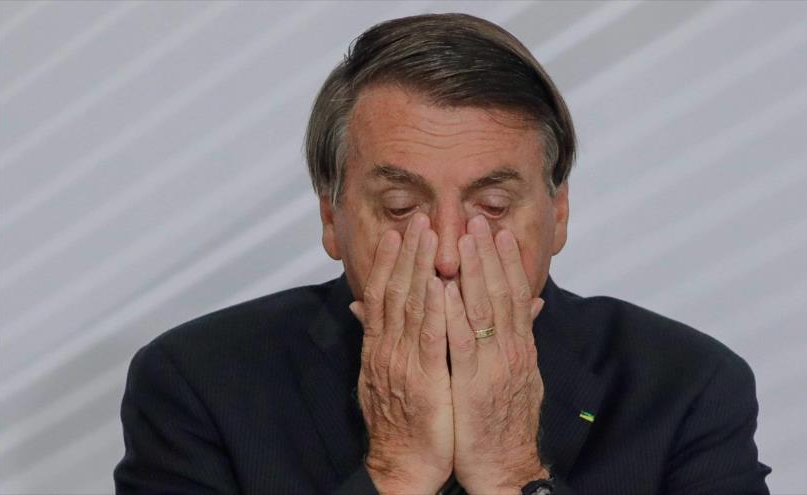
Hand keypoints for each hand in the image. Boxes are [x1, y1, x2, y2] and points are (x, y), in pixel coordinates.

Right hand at [349, 213, 453, 493]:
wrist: (403, 465)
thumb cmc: (399, 421)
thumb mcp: (382, 375)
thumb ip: (379, 338)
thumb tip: (365, 309)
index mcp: (380, 348)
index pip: (381, 294)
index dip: (389, 261)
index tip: (399, 232)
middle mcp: (386, 350)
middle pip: (394, 292)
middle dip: (407, 254)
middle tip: (418, 220)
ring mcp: (403, 364)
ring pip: (410, 307)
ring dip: (420, 269)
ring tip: (430, 238)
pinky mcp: (424, 381)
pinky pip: (429, 340)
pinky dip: (434, 310)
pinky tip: (441, 285)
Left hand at [445, 215, 547, 493]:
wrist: (506, 468)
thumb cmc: (506, 425)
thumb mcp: (518, 379)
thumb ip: (519, 341)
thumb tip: (530, 310)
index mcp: (520, 348)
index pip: (516, 295)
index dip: (506, 261)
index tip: (496, 231)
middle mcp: (512, 350)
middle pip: (503, 292)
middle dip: (490, 254)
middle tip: (479, 220)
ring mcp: (495, 365)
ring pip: (486, 309)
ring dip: (475, 271)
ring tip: (465, 239)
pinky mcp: (474, 383)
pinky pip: (463, 341)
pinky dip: (453, 311)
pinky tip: (443, 287)